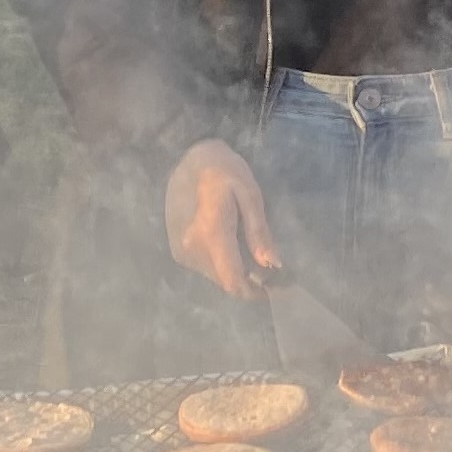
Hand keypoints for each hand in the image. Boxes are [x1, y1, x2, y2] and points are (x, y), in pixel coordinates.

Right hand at [164, 139, 280, 298]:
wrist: (189, 160)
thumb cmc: (225, 171)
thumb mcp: (249, 195)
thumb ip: (259, 232)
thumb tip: (272, 265)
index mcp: (212, 234)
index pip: (232, 280)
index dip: (253, 292)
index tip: (273, 290)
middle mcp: (192, 248)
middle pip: (225, 282)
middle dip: (248, 281)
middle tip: (268, 270)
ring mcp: (181, 251)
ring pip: (215, 277)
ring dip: (235, 273)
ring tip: (252, 256)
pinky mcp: (178, 250)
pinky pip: (206, 268)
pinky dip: (222, 265)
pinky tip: (232, 248)